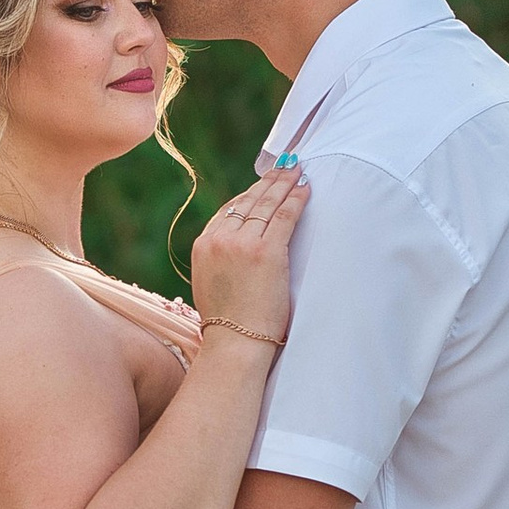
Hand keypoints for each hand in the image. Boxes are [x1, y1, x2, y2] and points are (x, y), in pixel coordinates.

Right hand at [186, 160, 307, 351]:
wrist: (235, 342)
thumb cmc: (228, 323)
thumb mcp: (210, 283)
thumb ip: (219, 260)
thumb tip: (235, 248)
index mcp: (202, 245)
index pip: (228, 210)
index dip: (249, 195)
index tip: (263, 186)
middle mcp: (219, 239)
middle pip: (247, 201)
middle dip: (269, 182)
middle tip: (285, 166)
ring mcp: (242, 243)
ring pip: (267, 204)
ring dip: (284, 184)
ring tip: (297, 170)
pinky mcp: (266, 250)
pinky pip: (284, 216)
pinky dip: (296, 199)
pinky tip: (305, 188)